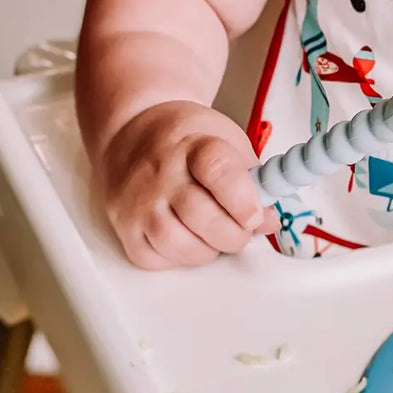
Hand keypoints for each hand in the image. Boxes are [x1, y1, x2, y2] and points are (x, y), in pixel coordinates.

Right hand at [96, 101, 278, 269]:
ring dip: (207, 250)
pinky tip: (190, 241)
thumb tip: (269, 221)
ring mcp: (139, 202)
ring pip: (176, 243)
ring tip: (218, 237)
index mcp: (194, 144)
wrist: (132, 133)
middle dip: (232, 234)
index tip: (256, 216)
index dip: (242, 198)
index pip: (218, 170)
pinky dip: (178, 259)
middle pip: (199, 215)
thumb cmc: (186, 139)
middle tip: (245, 231)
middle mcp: (162, 174)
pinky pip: (152, 258)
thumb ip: (252, 179)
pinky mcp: (123, 227)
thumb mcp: (226, 140)